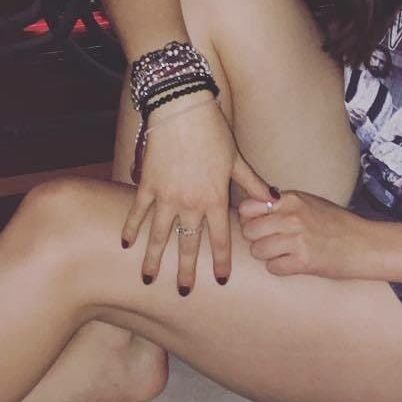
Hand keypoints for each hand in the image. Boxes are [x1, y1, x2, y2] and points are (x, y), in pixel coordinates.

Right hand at [121, 93, 270, 291]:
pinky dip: (131, 228)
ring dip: (154, 259)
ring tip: (149, 278)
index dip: (221, 261)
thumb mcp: (237, 160)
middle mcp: (191, 203)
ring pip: (159, 236)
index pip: (221, 238)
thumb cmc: (214, 132)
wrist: (182, 109)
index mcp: (215, 198)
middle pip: (189, 245)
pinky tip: (126, 244)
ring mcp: (166, 196)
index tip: (221, 280)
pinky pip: (137, 212)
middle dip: (186, 270)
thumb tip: (274, 200)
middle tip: (184, 292)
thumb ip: (253, 184)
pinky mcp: (147, 185)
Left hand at [237, 189, 377, 279]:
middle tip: (270, 242)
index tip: (258, 225)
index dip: (249, 218)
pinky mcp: (303, 261)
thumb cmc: (336, 223)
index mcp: (291, 199)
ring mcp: (297, 239)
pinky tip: (292, 263)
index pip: (248, 207)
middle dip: (256, 239)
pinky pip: (273, 267)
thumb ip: (281, 204)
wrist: (363, 244)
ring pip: (258, 250)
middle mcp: (292, 216)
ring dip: (267, 255)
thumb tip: (249, 210)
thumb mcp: (309, 203)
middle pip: (249, 230)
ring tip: (282, 253)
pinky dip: (279, 268)